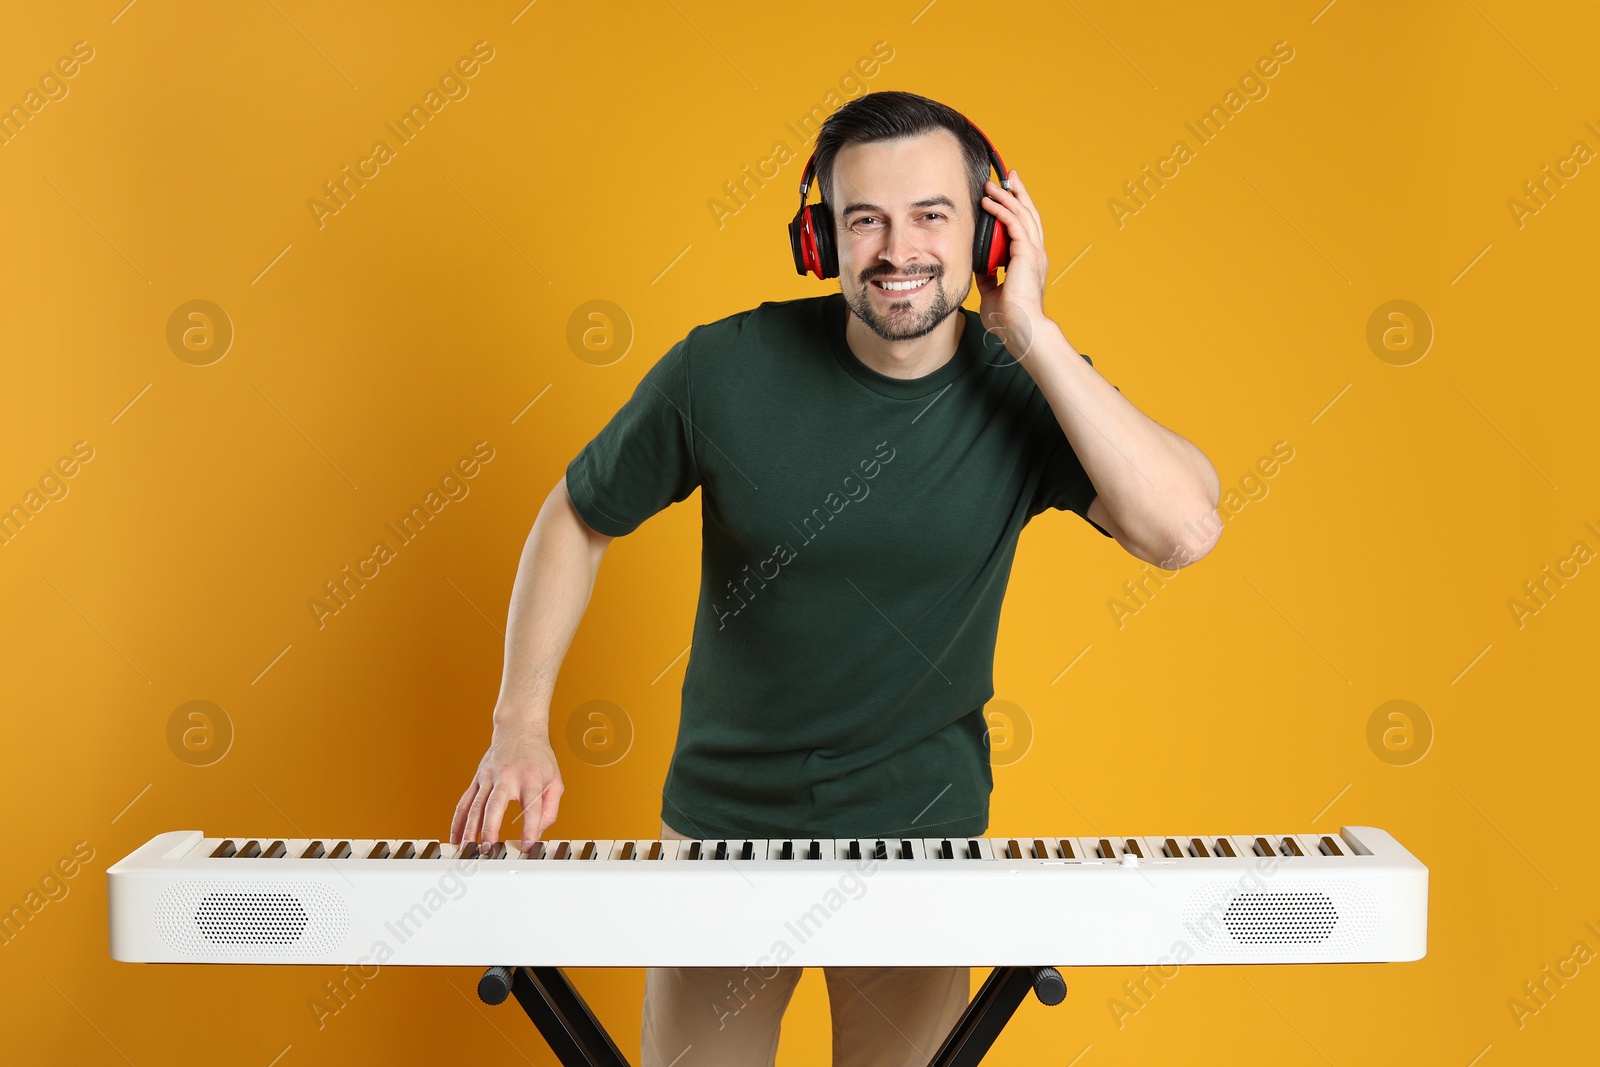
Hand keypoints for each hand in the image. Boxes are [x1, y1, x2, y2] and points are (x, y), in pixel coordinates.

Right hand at [450, 722, 563, 851]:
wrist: (519, 728)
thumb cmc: (538, 757)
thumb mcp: (555, 781)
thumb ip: (550, 810)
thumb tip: (537, 834)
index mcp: (530, 778)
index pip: (532, 807)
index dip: (530, 828)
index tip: (528, 846)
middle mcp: (508, 777)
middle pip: (496, 805)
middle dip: (491, 829)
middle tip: (489, 850)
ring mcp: (489, 777)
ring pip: (476, 805)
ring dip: (470, 828)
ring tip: (468, 848)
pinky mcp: (477, 779)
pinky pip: (464, 802)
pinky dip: (458, 821)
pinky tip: (456, 837)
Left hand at [975, 169, 1048, 362]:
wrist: (1020, 329)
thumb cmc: (1009, 317)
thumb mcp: (992, 292)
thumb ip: (988, 277)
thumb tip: (978, 266)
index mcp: (1030, 262)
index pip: (1025, 228)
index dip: (1017, 209)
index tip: (1006, 195)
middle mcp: (1035, 254)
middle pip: (1029, 214)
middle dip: (1018, 193)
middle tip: (1009, 176)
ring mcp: (1033, 253)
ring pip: (1022, 214)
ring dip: (1007, 196)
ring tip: (994, 184)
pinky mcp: (1026, 254)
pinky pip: (1014, 223)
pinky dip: (1002, 210)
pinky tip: (989, 202)